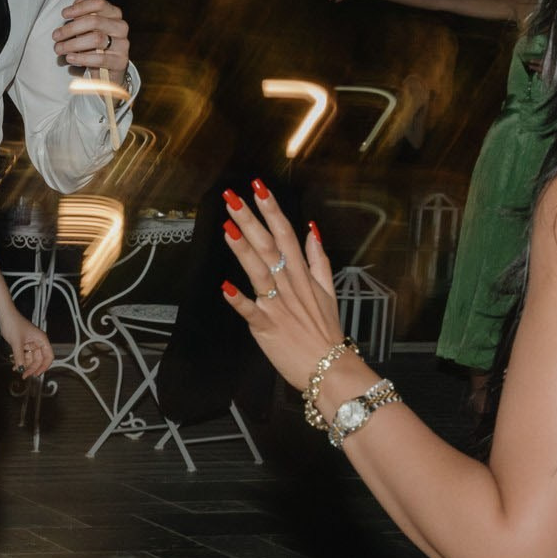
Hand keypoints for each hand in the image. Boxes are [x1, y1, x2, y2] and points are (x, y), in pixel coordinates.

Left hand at [0, 306, 53, 377]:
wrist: (3, 315)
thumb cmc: (13, 323)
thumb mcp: (16, 342)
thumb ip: (20, 357)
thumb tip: (21, 370)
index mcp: (41, 339)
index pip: (49, 356)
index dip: (44, 366)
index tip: (36, 374)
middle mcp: (38, 342)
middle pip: (39, 359)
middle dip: (32, 368)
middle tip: (24, 375)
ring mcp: (30, 343)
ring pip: (31, 359)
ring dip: (25, 365)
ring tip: (16, 369)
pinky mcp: (23, 344)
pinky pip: (24, 355)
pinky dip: (20, 361)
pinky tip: (14, 365)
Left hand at [53, 0, 130, 79]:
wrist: (108, 70)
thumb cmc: (95, 45)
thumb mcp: (88, 28)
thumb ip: (83, 15)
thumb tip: (77, 1)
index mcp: (114, 14)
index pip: (99, 4)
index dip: (80, 7)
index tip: (64, 14)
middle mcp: (120, 27)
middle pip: (95, 21)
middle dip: (71, 28)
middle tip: (55, 36)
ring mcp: (122, 44)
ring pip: (96, 39)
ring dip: (73, 44)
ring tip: (59, 49)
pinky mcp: (120, 61)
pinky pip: (100, 59)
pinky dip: (81, 58)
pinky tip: (70, 58)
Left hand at [216, 182, 353, 395]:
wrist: (332, 369)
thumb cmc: (326, 333)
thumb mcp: (328, 291)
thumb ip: (318, 259)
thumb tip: (311, 230)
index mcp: (302, 275)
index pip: (286, 234)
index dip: (271, 210)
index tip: (258, 187)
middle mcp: (290, 286)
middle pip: (269, 246)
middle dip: (251, 220)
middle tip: (232, 197)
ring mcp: (279, 306)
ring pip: (260, 272)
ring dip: (244, 249)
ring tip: (229, 227)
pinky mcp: (268, 328)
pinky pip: (251, 311)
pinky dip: (239, 300)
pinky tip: (225, 286)